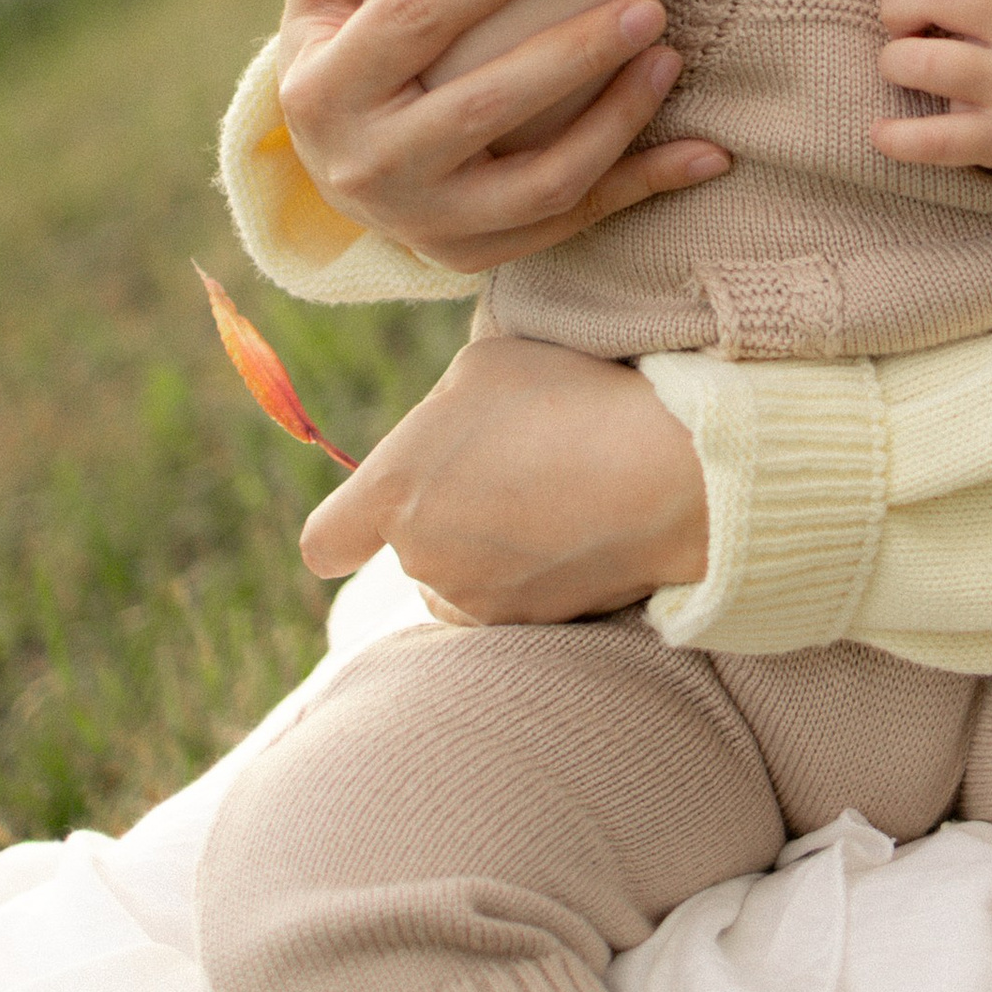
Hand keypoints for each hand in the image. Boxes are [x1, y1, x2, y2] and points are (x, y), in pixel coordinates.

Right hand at [277, 0, 732, 272]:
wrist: (334, 152)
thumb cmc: (345, 38)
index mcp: (321, 92)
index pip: (413, 21)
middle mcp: (368, 168)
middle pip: (484, 107)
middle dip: (573, 54)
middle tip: (648, 4)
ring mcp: (423, 223)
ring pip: (538, 182)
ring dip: (616, 122)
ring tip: (668, 57)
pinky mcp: (473, 255)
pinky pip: (571, 223)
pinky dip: (643, 187)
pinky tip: (709, 152)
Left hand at [300, 334, 708, 620]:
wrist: (666, 473)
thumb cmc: (570, 399)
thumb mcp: (482, 366)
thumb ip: (438, 413)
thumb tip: (440, 437)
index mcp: (393, 489)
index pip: (325, 542)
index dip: (344, 532)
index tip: (365, 522)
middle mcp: (422, 557)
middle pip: (410, 551)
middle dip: (443, 518)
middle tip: (509, 469)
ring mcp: (476, 599)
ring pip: (458, 582)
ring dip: (482, 555)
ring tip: (547, 503)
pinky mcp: (529, 625)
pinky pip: (509, 603)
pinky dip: (529, 577)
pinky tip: (575, 533)